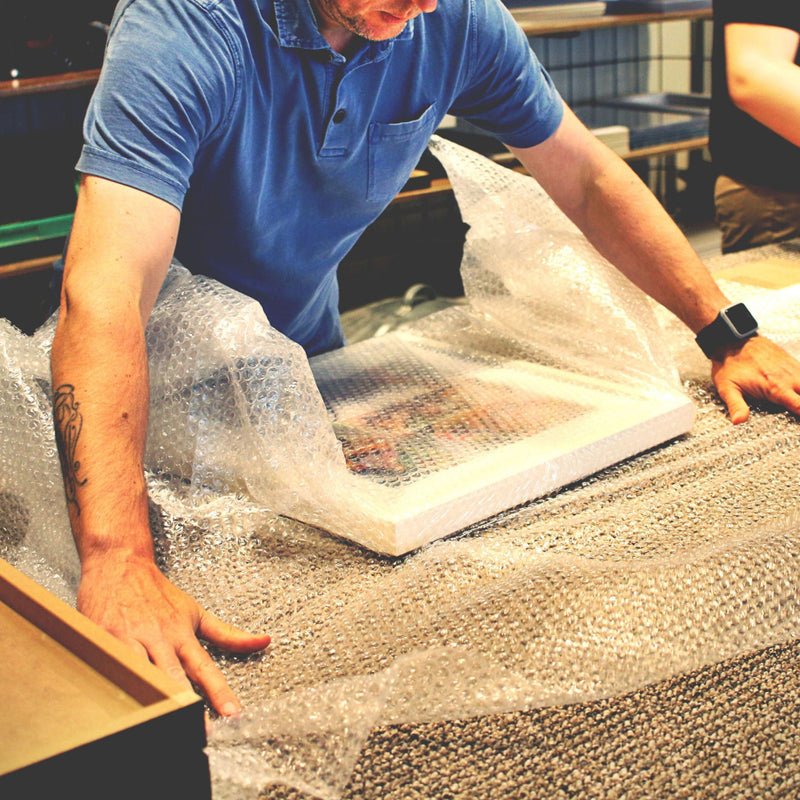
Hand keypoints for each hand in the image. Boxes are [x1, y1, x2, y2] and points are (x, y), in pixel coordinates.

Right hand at [77, 553, 269, 715]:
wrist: (120, 564)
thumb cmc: (157, 593)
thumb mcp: (196, 612)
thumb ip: (228, 634)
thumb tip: (264, 641)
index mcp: (182, 633)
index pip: (205, 668)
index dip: (219, 691)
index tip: (232, 713)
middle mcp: (158, 638)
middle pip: (173, 676)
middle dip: (185, 703)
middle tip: (198, 728)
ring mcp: (129, 640)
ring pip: (141, 673)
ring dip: (153, 698)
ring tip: (162, 723)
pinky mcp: (103, 641)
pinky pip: (111, 667)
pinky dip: (116, 684)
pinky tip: (120, 705)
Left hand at [711, 335, 799, 423]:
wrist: (733, 341)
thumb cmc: (729, 365)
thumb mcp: (727, 388)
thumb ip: (736, 405)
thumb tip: (738, 421)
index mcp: (776, 388)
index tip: (799, 424)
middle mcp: (789, 378)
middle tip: (798, 413)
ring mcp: (793, 369)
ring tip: (797, 402)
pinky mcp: (793, 363)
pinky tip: (798, 389)